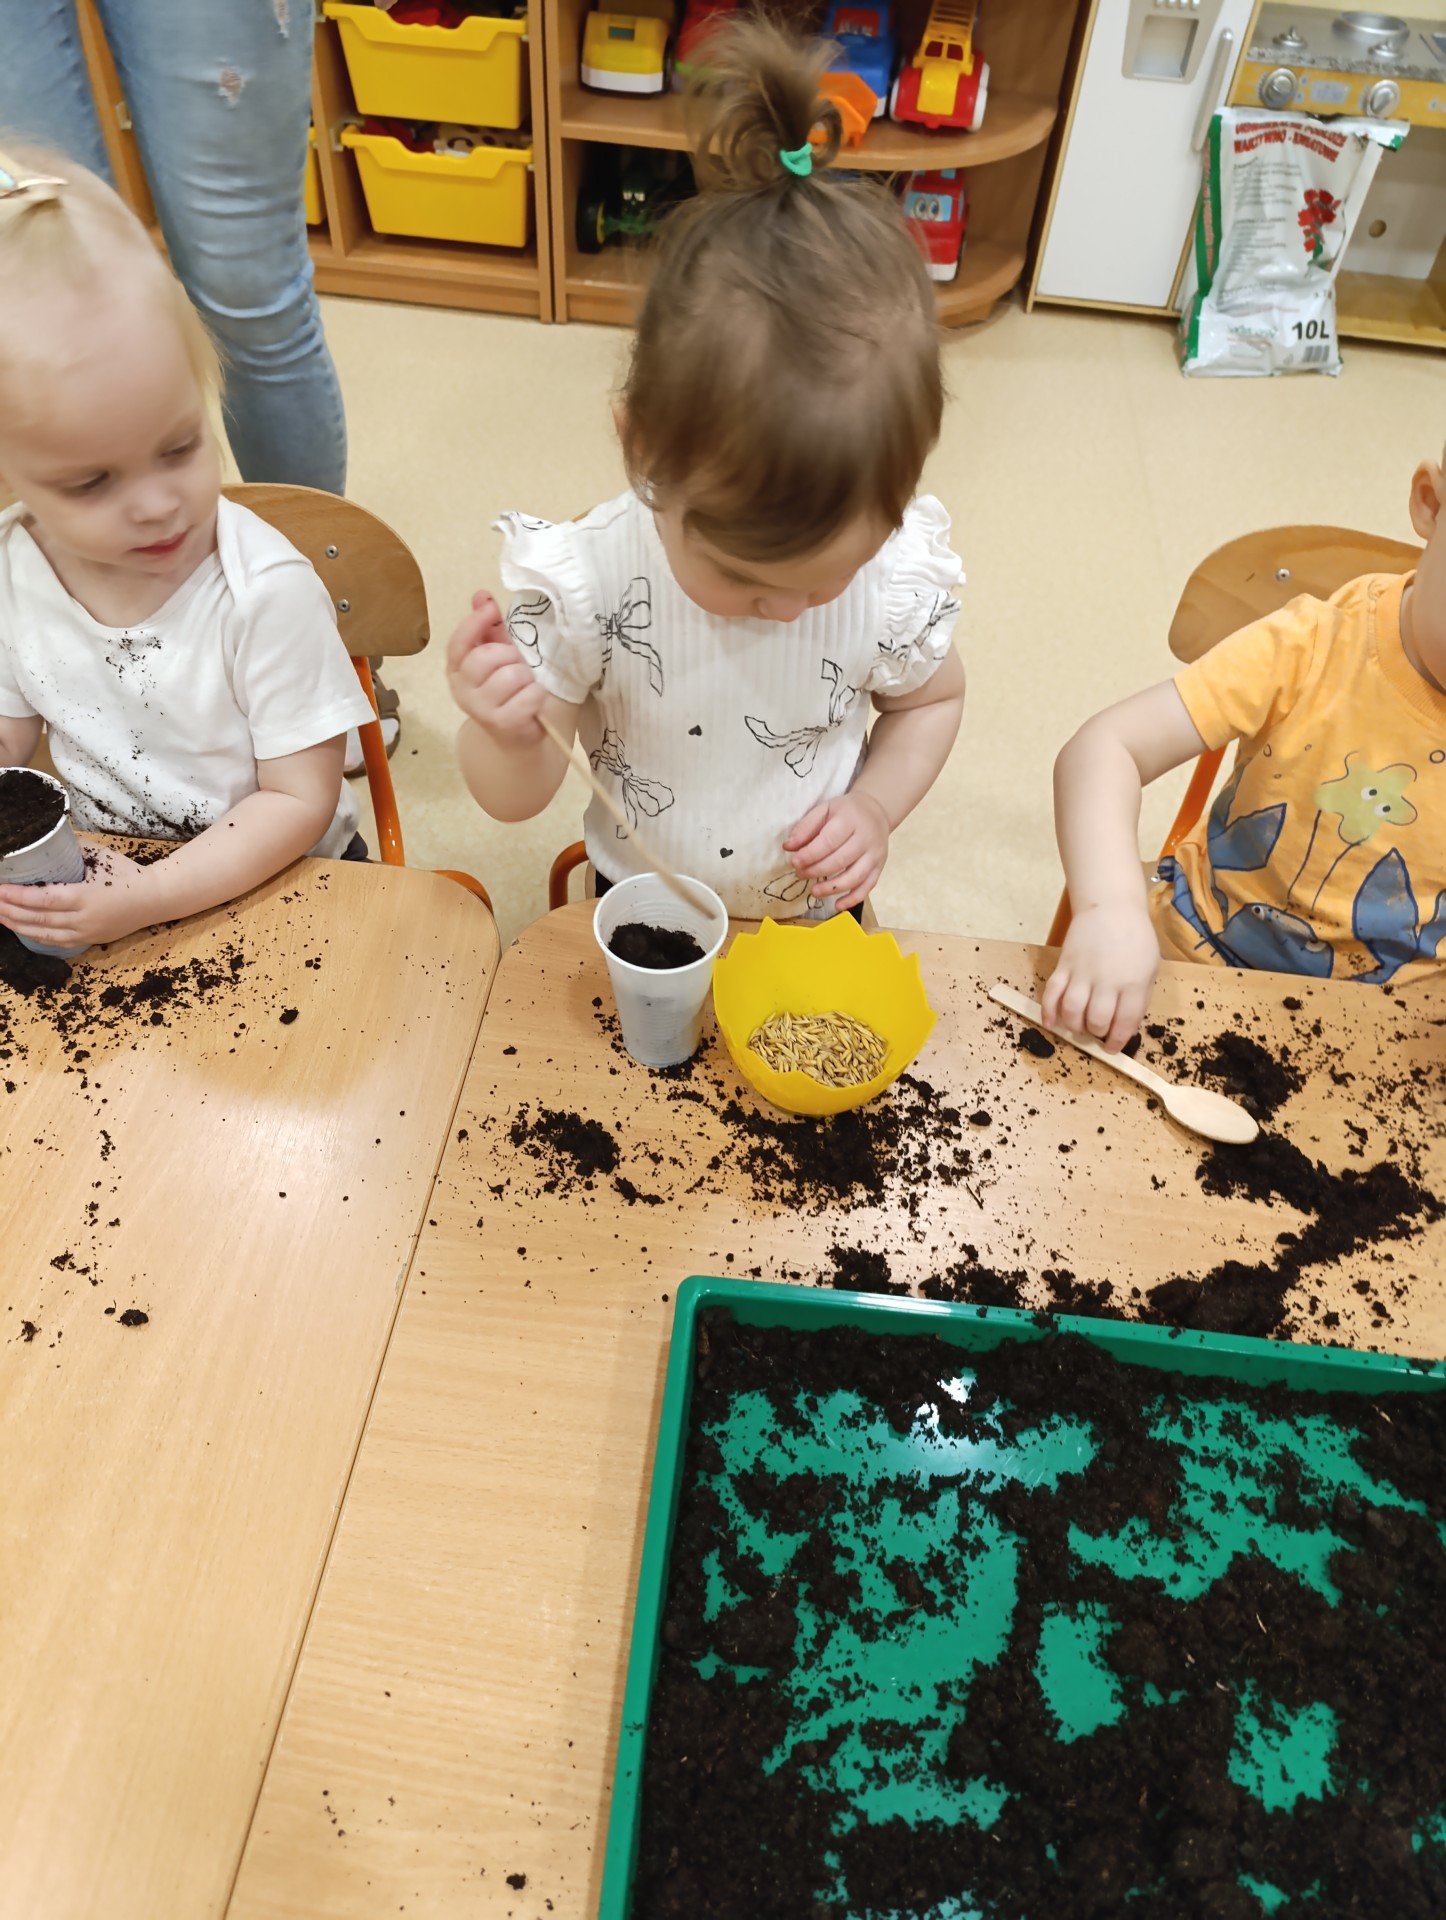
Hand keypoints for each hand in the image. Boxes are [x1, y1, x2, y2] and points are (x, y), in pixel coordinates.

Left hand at [0, 846, 157, 948]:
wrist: (155, 899)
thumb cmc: (128, 874)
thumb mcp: (101, 857)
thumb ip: (72, 850)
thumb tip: (45, 841)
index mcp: (86, 897)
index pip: (44, 899)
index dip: (18, 896)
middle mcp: (84, 919)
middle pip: (39, 919)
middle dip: (10, 911)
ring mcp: (86, 933)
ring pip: (44, 934)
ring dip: (18, 925)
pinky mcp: (89, 940)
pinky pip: (56, 942)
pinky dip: (34, 936)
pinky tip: (20, 928)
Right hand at [446, 591, 545, 742]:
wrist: (514, 737)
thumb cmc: (506, 691)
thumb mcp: (497, 655)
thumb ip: (489, 627)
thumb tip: (481, 595)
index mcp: (456, 670)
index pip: (459, 643)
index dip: (474, 623)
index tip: (490, 608)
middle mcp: (461, 690)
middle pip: (487, 656)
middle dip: (509, 654)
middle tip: (517, 664)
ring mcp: (480, 709)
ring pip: (511, 675)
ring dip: (526, 676)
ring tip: (524, 685)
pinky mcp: (503, 723)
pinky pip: (528, 696)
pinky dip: (536, 694)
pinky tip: (532, 700)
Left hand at [782, 792, 889, 911]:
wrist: (876, 811)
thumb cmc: (846, 812)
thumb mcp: (824, 810)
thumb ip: (805, 827)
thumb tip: (788, 847)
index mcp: (850, 820)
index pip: (829, 841)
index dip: (810, 854)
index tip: (795, 862)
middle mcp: (866, 838)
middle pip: (841, 860)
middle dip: (817, 871)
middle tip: (800, 874)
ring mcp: (875, 855)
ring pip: (855, 876)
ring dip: (832, 888)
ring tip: (814, 891)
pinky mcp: (879, 867)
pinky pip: (867, 887)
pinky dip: (853, 899)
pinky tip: (837, 906)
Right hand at [1041, 902, 1160, 1051]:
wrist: (1111, 907)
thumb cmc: (1135, 938)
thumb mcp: (1150, 967)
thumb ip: (1139, 996)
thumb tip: (1126, 1024)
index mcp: (1133, 982)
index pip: (1125, 1022)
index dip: (1117, 1040)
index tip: (1112, 1048)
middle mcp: (1107, 980)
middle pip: (1097, 1020)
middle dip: (1096, 1033)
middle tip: (1096, 1032)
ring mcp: (1082, 972)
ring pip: (1073, 1010)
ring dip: (1074, 1025)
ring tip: (1078, 1027)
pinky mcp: (1064, 965)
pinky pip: (1052, 992)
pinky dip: (1048, 1011)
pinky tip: (1051, 1023)